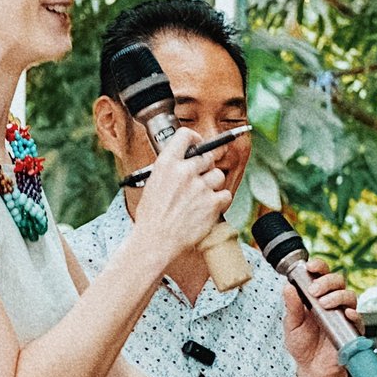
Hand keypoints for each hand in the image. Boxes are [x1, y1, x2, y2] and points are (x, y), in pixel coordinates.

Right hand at [127, 128, 230, 266]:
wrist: (156, 241)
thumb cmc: (151, 216)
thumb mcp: (153, 184)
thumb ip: (170, 170)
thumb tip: (185, 162)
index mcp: (166, 163)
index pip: (186, 135)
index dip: (195, 138)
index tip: (199, 144)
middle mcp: (184, 171)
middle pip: (208, 156)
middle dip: (206, 166)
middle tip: (200, 177)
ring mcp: (200, 187)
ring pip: (218, 175)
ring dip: (213, 185)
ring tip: (201, 197)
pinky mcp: (212, 203)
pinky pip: (225, 195)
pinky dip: (219, 201)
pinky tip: (207, 208)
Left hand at [281, 265, 359, 376]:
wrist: (313, 370)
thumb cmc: (303, 346)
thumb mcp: (291, 326)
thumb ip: (291, 307)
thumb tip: (287, 287)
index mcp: (316, 297)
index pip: (321, 274)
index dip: (318, 266)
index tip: (310, 267)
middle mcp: (332, 302)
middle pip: (338, 280)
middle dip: (326, 281)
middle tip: (314, 291)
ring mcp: (343, 314)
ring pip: (349, 295)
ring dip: (337, 296)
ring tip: (324, 305)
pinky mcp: (353, 329)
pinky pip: (358, 317)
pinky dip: (353, 313)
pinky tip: (345, 313)